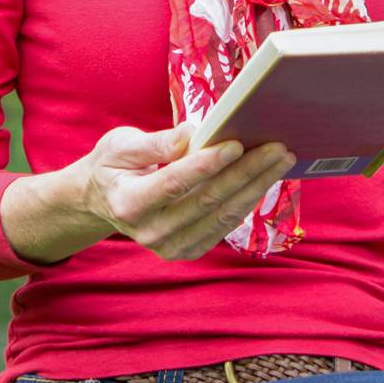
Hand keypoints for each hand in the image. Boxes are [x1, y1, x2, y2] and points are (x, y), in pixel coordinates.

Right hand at [73, 123, 295, 261]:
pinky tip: (264, 179)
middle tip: (277, 148)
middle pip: (208, 201)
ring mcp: (170, 247)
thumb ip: (156, 142)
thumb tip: (194, 132)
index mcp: (130, 204)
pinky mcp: (187, 250)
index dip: (207, 164)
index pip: (176, 183)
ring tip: (281, 160)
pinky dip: (247, 201)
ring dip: (256, 187)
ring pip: (223, 216)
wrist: (102, 202)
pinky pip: (224, 225)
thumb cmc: (112, 166)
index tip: (236, 143)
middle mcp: (151, 232)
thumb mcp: (120, 145)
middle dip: (246, 172)